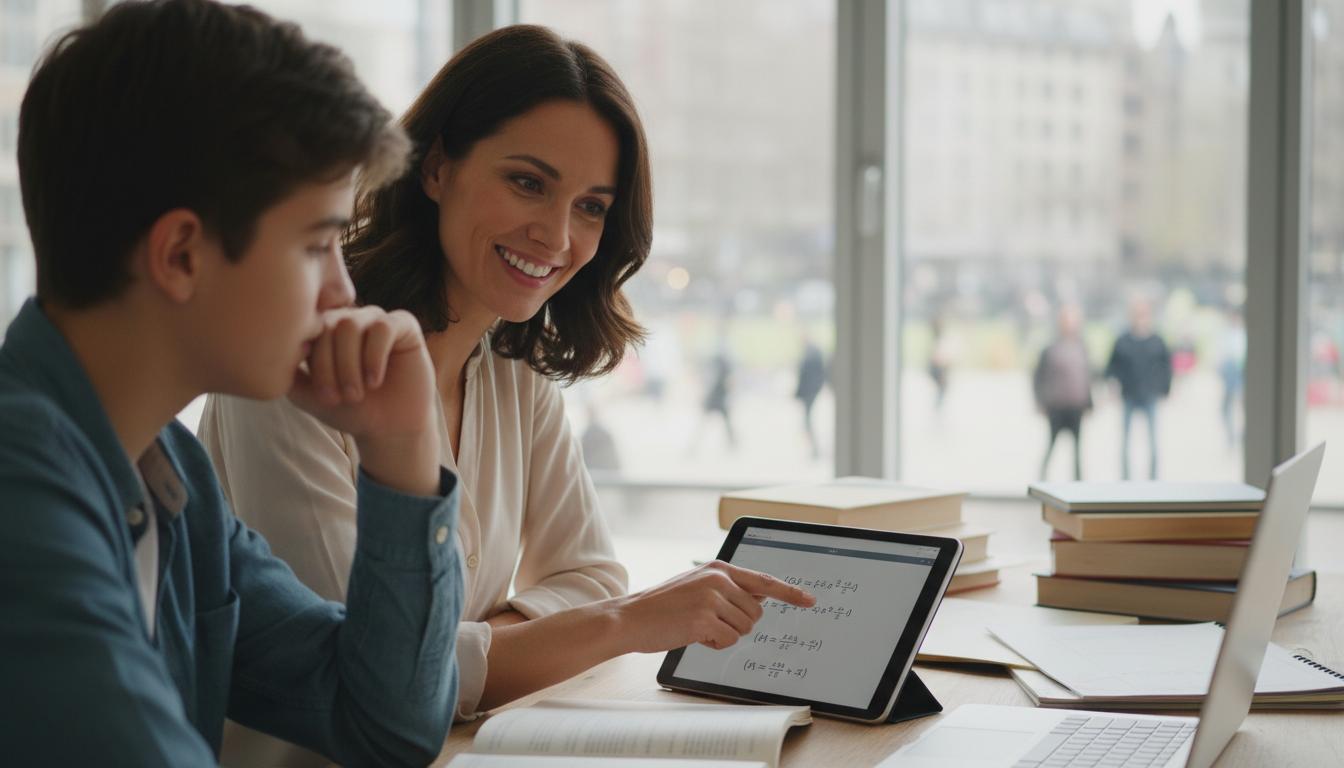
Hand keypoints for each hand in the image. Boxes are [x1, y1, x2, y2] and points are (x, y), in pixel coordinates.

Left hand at [289, 306, 438, 495]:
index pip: (308, 330)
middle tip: (340, 398)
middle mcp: (349, 319)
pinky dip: (374, 357)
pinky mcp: (403, 325)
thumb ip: (286, 372)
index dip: (314, 363)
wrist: (388, 429)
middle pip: (329, 326)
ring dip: (351, 365)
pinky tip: (375, 381)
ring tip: (357, 393)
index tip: (323, 397)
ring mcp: (375, 319)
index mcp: (324, 330)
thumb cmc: (350, 411)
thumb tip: (267, 351)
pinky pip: (382, 327)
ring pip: (351, 324)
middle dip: (332, 367)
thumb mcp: (308, 394)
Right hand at [612, 561, 815, 653]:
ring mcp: (711, 598)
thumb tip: (760, 598)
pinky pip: (728, 640)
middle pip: (755, 612)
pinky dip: (714, 644)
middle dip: (738, 623)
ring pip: (744, 628)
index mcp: (718, 568)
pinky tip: (693, 635)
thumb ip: (727, 589)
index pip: (763, 580)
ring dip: (725, 635)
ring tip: (697, 626)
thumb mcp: (696, 587)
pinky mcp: (704, 619)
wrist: (630, 617)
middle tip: (710, 622)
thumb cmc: (663, 606)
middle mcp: (717, 579)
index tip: (809, 600)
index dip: (789, 592)